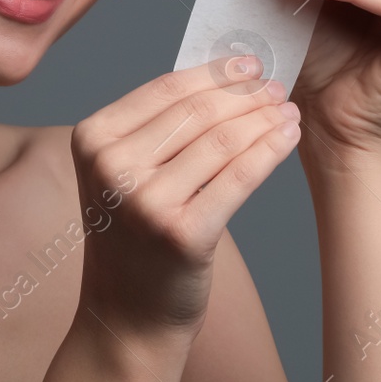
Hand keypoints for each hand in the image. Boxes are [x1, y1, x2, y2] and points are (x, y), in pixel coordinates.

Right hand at [67, 55, 301, 341]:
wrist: (127, 316)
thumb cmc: (133, 238)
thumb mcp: (122, 172)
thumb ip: (156, 126)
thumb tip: (223, 76)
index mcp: (92, 139)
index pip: (165, 88)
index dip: (214, 72)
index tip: (248, 65)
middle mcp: (112, 167)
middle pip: (196, 111)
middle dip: (245, 94)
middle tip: (275, 87)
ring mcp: (146, 202)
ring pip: (223, 140)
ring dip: (264, 119)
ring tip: (286, 111)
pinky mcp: (183, 234)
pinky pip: (240, 177)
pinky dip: (270, 151)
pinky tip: (288, 137)